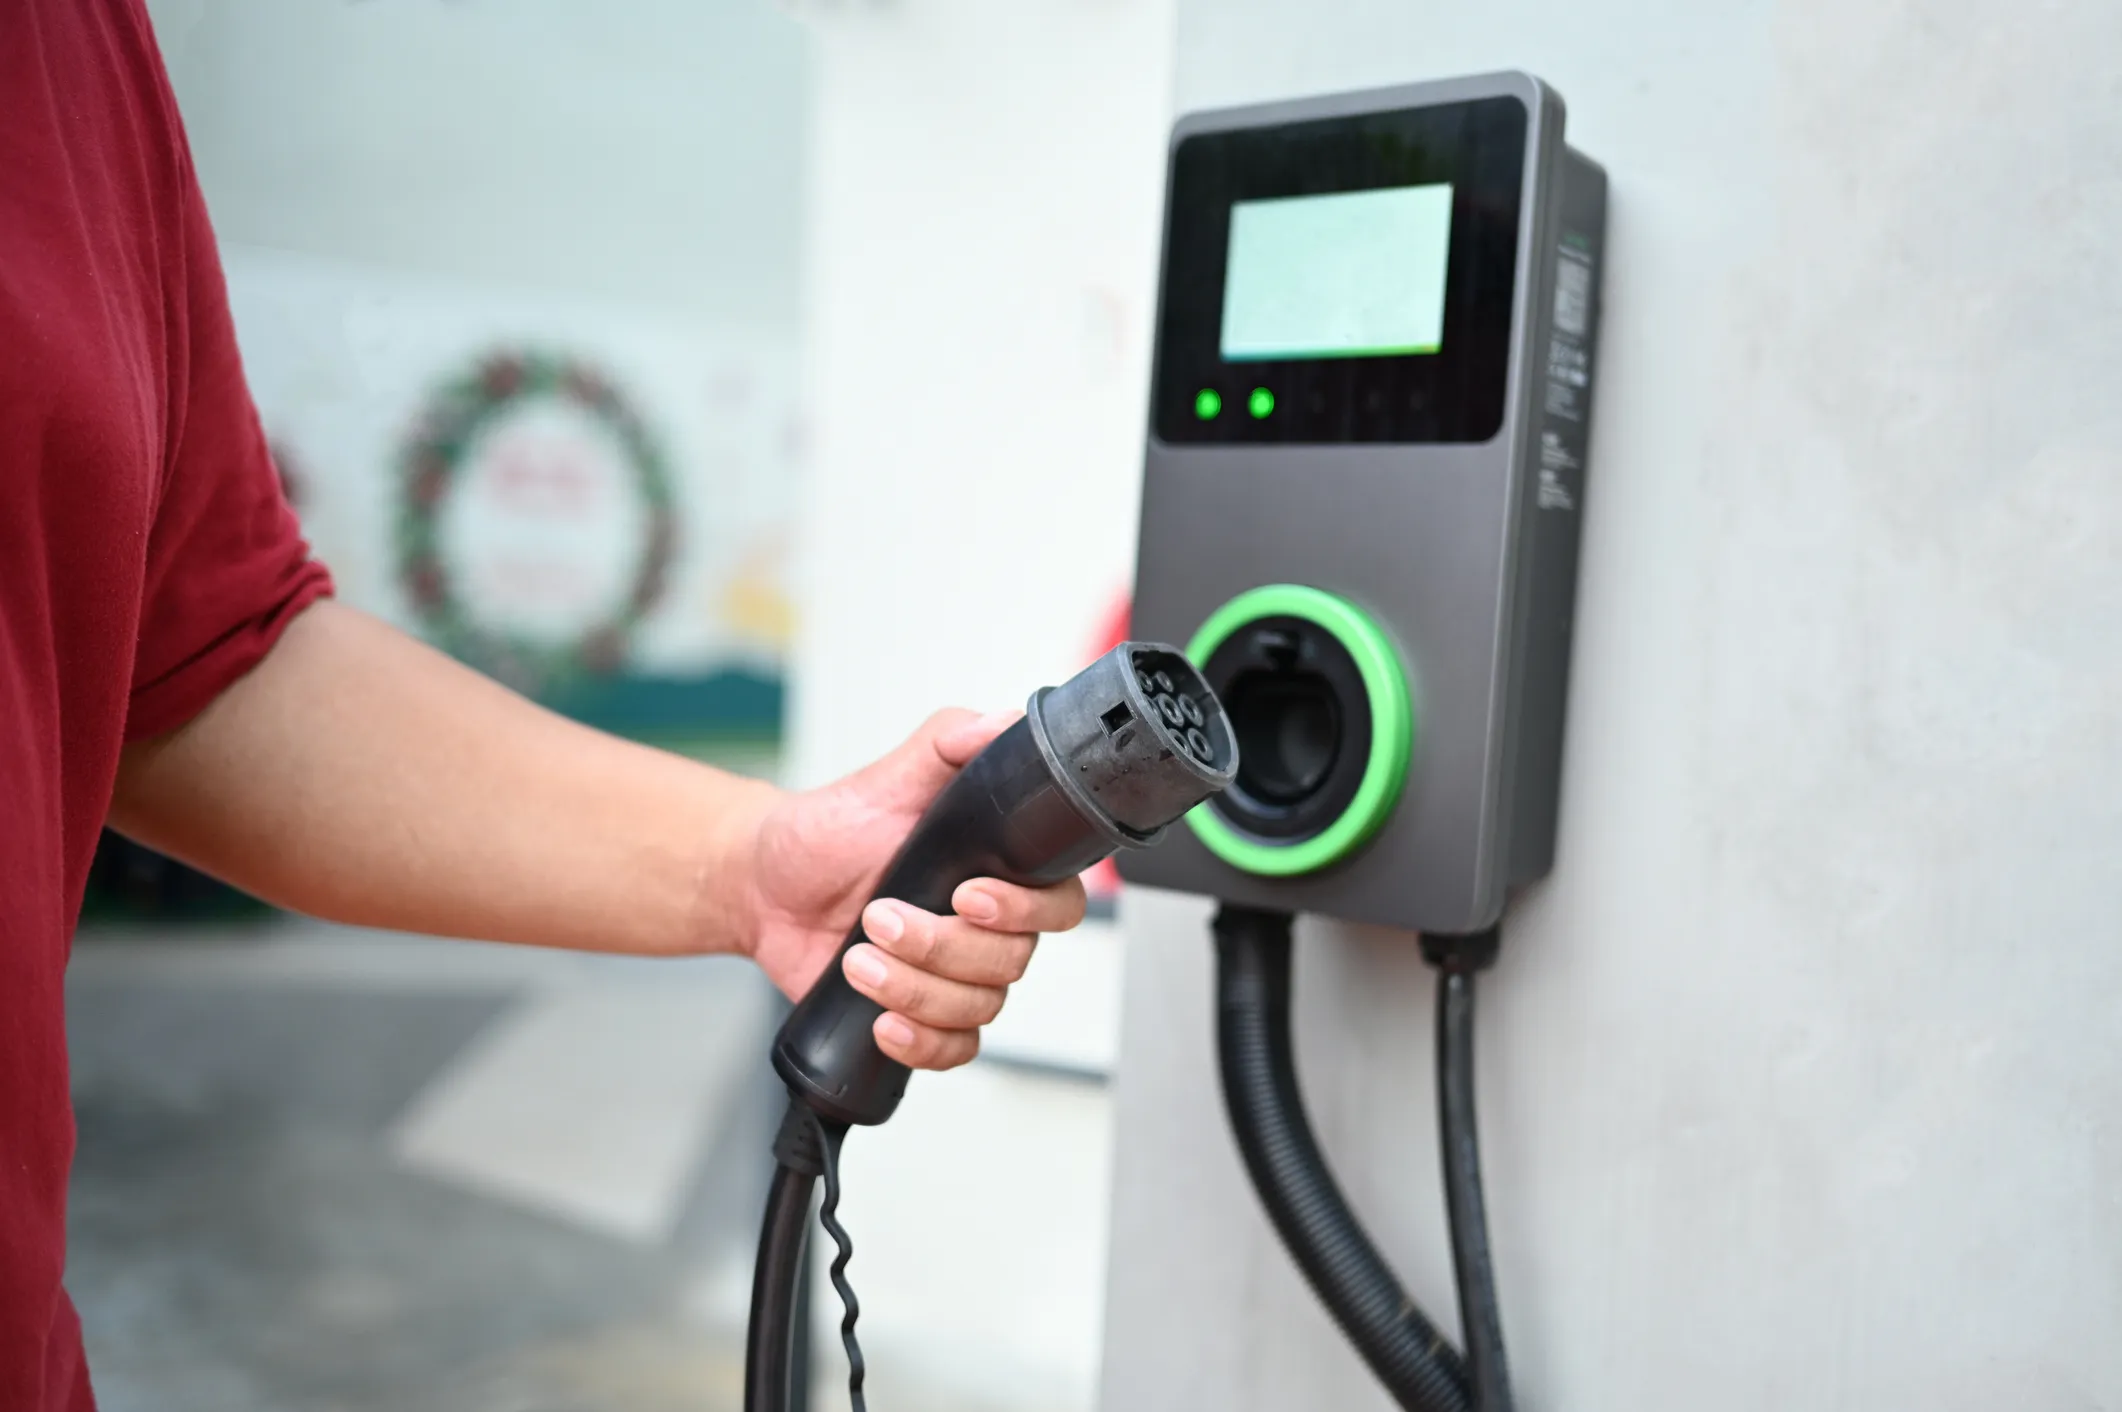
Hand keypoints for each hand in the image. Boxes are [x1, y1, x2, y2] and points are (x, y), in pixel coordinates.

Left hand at [742, 709, 1089, 1070]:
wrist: (766, 886)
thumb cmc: (830, 831)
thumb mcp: (888, 776)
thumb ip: (951, 742)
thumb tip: (1004, 723)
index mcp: (997, 869)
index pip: (1058, 903)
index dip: (1022, 909)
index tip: (967, 895)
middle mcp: (987, 928)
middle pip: (1012, 962)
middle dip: (942, 946)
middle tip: (881, 916)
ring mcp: (956, 976)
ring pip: (978, 1007)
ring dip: (916, 988)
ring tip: (859, 959)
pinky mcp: (923, 1015)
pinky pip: (954, 1050)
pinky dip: (922, 1042)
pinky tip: (883, 1020)